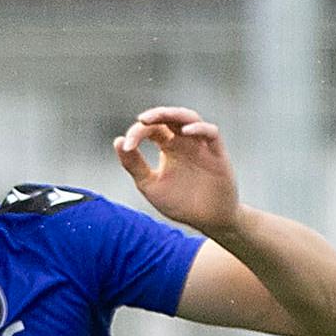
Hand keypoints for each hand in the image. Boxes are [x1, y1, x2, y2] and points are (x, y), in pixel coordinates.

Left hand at [115, 106, 245, 235]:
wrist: (208, 221)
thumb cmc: (180, 203)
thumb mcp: (150, 185)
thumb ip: (134, 164)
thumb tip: (118, 141)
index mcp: (168, 147)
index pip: (152, 129)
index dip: (137, 133)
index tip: (127, 147)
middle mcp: (184, 142)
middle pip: (171, 117)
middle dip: (156, 114)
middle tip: (142, 119)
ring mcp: (201, 145)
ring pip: (190, 118)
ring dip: (174, 114)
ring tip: (159, 117)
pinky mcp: (217, 153)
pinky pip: (211, 133)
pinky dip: (199, 128)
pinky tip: (185, 132)